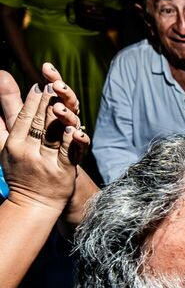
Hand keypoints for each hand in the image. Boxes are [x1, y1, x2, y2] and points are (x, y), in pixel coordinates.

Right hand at [1, 75, 87, 215]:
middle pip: (38, 122)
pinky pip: (67, 152)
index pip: (23, 118)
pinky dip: (70, 139)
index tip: (40, 85)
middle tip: (54, 84)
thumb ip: (1, 121)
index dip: (32, 101)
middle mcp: (27, 151)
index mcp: (13, 144)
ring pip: (52, 135)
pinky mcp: (62, 172)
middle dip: (46, 103)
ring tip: (63, 101)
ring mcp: (45, 162)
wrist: (33, 203)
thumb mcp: (4, 146)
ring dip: (58, 116)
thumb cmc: (19, 171)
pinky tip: (74, 127)